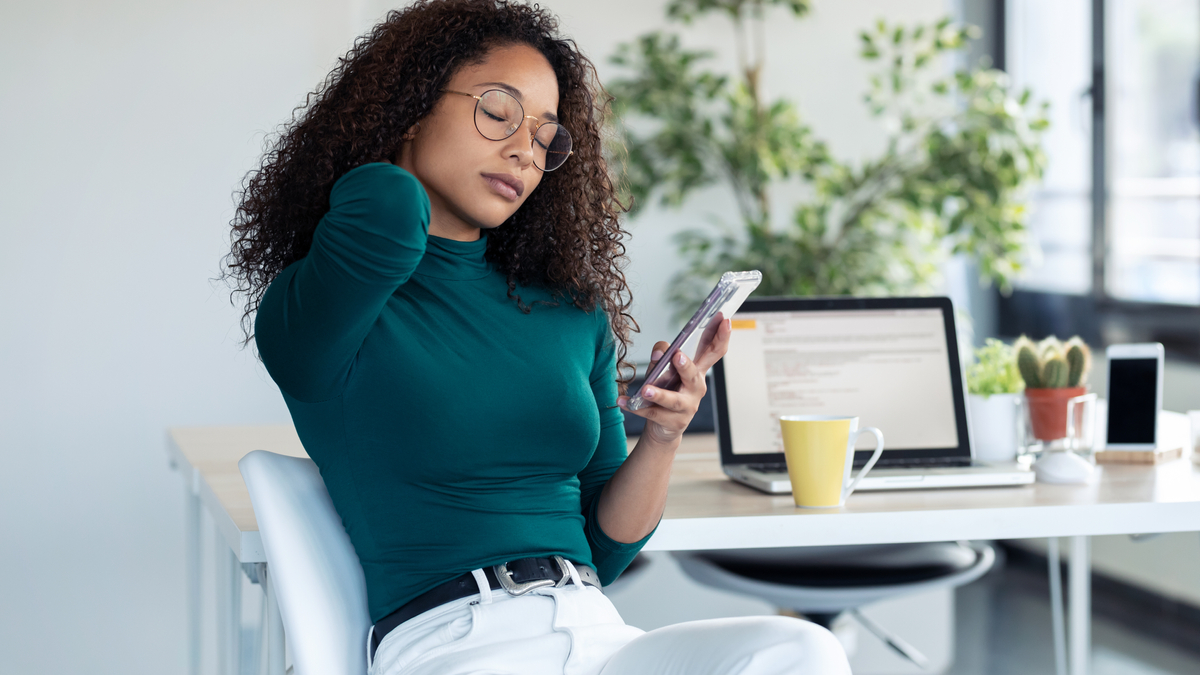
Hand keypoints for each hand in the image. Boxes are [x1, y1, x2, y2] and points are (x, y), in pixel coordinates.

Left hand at [617, 317, 733, 445]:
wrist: (663, 428)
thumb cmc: (667, 392)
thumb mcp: (664, 370)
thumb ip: (662, 356)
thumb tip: (659, 352)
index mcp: (697, 370)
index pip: (714, 351)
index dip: (721, 335)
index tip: (725, 319)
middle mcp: (696, 388)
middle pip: (694, 375)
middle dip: (686, 366)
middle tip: (677, 356)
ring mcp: (687, 407)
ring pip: (674, 399)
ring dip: (659, 393)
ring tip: (645, 389)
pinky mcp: (674, 421)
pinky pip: (654, 413)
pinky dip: (637, 408)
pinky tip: (623, 402)